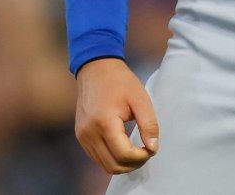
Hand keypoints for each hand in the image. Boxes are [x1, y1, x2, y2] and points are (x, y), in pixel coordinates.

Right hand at [74, 57, 158, 174]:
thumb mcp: (140, 99)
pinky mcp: (81, 136)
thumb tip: (153, 148)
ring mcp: (83, 137)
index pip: (123, 155)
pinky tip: (124, 148)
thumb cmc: (120, 82)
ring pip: (104, 165)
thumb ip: (149, 125)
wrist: (96, 69)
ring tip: (137, 152)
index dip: (141, 157)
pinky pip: (97, 158)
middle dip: (133, 164)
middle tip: (147, 152)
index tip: (152, 148)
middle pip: (113, 166)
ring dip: (123, 164)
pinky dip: (112, 159)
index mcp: (104, 123)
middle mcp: (89, 133)